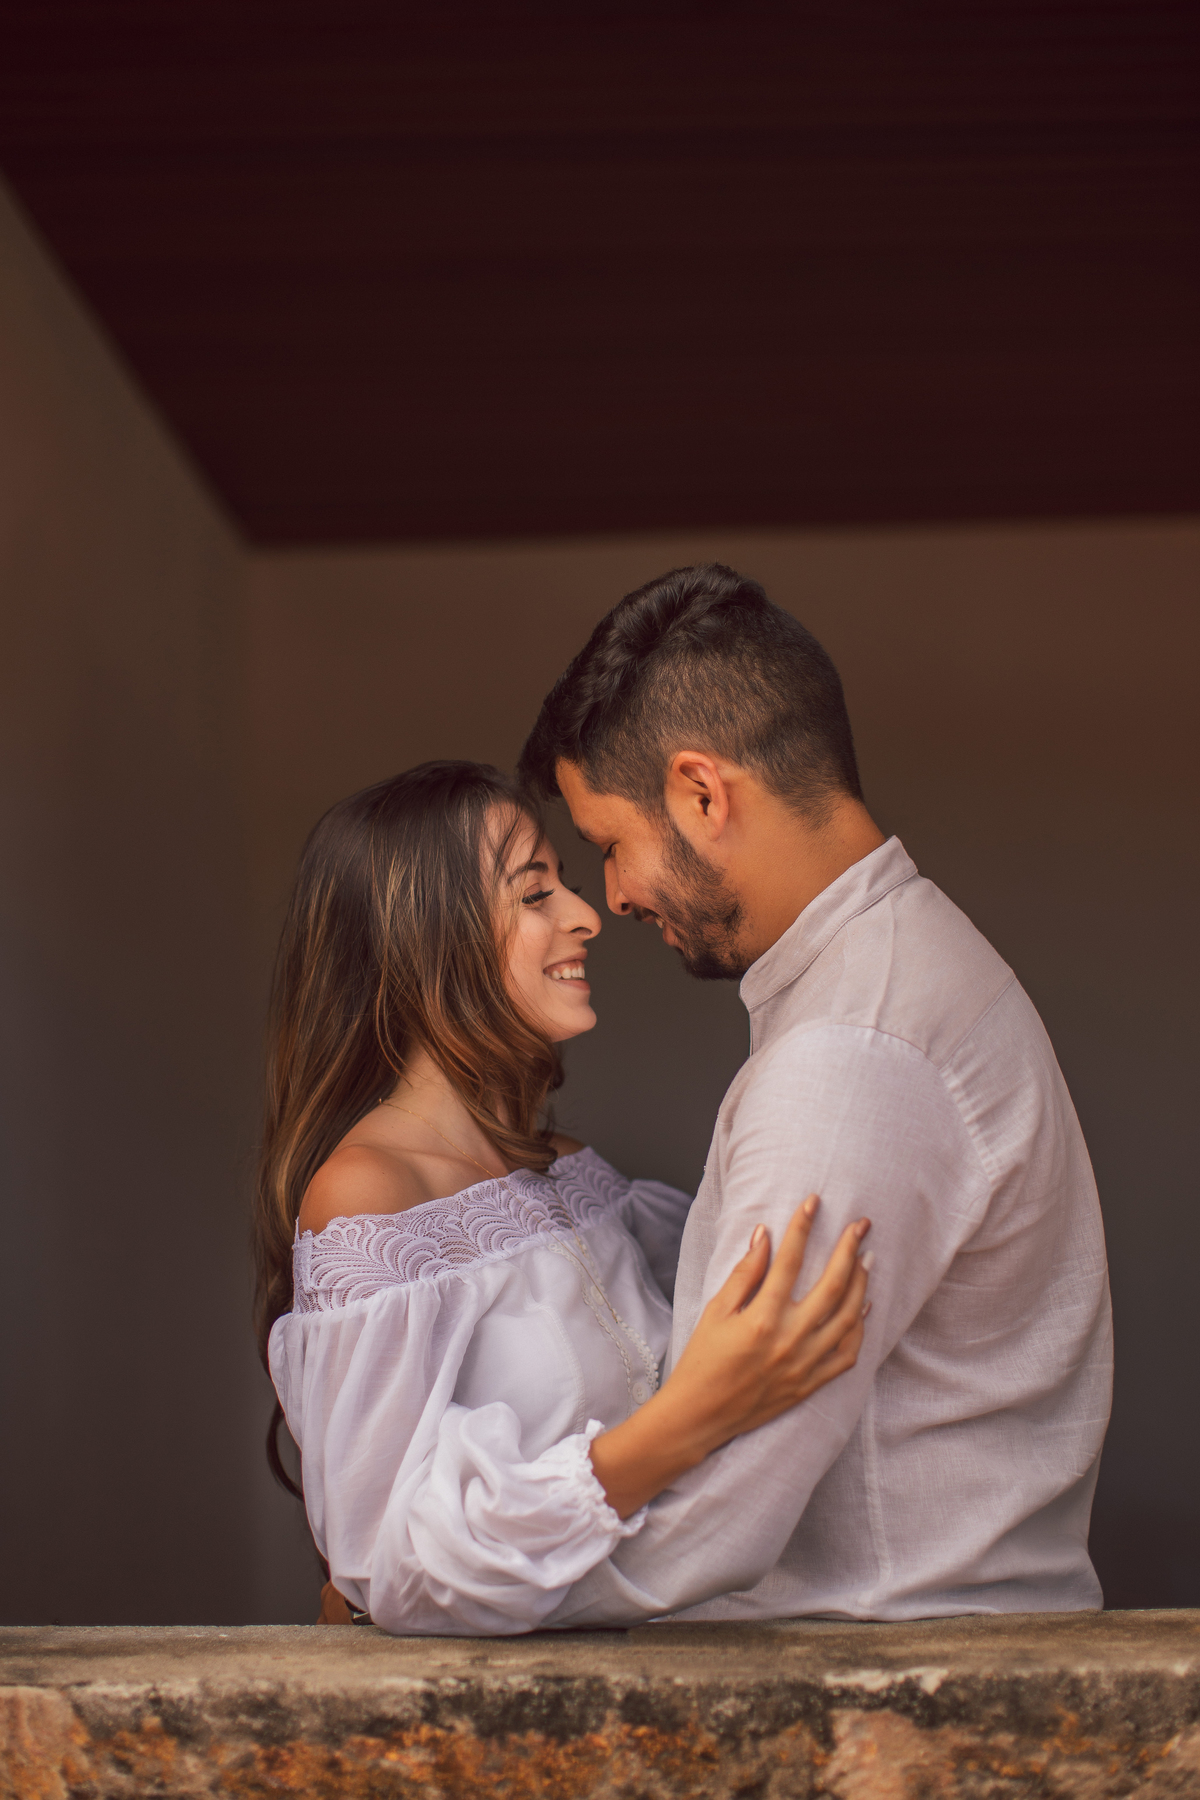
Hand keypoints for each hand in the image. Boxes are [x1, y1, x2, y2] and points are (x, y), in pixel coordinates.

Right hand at [666, 1197, 869, 1451]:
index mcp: (762, 1318)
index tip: (813, 1202)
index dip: (803, 1227)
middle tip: (861, 1225)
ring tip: (866, 1259)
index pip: (791, 1261)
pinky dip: (858, 1328)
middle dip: (849, 1249)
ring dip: (861, 1284)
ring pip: (848, 1317)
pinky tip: (862, 1307)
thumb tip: (765, 1236)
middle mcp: (790, 1340)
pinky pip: (847, 1354)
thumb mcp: (716, 1312)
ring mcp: (805, 1364)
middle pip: (832, 1285)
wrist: (700, 1417)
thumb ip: (744, 1273)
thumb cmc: (702, 1361)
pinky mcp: (811, 1384)